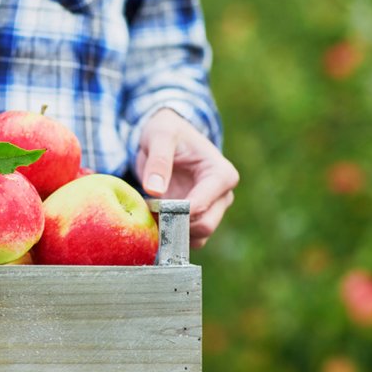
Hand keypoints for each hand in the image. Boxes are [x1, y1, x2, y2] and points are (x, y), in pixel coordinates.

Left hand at [136, 108, 238, 247]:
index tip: (153, 205)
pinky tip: (154, 222)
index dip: (176, 211)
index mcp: (221, 174)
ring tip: (150, 215)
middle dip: (175, 224)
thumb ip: (158, 161)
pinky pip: (188, 239)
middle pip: (204, 226)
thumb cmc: (167, 132)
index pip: (202, 205)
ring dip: (172, 233)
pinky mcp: (199, 219)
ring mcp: (213, 210)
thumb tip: (155, 191)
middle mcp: (223, 196)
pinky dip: (170, 236)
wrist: (167, 138)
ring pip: (198, 238)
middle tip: (149, 213)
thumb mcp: (160, 136)